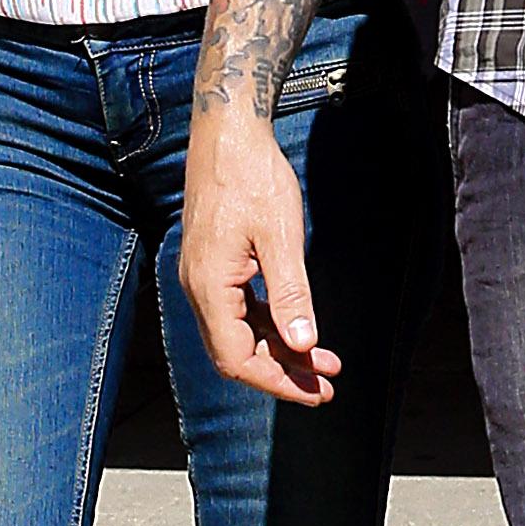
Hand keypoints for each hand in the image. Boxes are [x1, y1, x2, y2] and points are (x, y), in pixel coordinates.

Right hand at [179, 104, 340, 405]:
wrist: (227, 133)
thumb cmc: (253, 177)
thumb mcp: (280, 237)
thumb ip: (291, 295)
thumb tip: (304, 345)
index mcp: (209, 286)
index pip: (237, 360)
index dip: (276, 382)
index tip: (315, 392)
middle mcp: (198, 288)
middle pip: (235, 353)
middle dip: (282, 372)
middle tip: (326, 385)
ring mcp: (202, 277)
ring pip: (237, 334)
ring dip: (279, 350)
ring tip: (322, 361)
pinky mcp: (213, 265)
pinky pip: (237, 311)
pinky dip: (268, 326)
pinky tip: (297, 329)